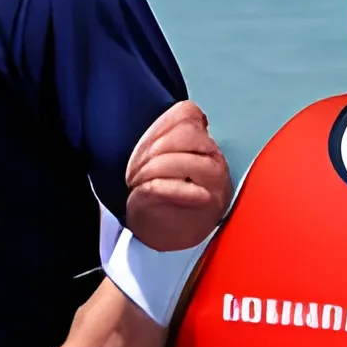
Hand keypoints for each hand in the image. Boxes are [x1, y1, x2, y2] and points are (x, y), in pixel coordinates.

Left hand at [123, 100, 230, 252]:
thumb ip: (160, 135)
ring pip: (182, 159)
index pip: (186, 113)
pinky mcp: (208, 204)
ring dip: (151, 170)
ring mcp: (215, 180)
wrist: (169, 233)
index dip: (156, 127)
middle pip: (184, 134)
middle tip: (131, 171)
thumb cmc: (161, 193)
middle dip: (149, 150)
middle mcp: (215, 157)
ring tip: (136, 183)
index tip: (138, 150)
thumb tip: (149, 128)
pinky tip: (145, 192)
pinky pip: (180, 188)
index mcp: (202, 138)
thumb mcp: (158, 156)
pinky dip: (156, 188)